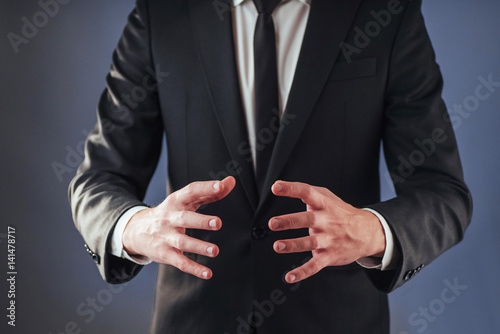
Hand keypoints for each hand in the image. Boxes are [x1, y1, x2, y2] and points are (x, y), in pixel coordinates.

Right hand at [123, 176, 235, 279]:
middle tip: (217, 223)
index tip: (220, 186)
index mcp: (176, 202)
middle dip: (201, 221)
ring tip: (214, 251)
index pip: (191, 191)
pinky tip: (207, 273)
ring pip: (182, 242)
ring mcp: (166, 237)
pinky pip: (180, 262)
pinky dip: (193, 269)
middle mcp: (170, 218)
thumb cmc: (170, 213)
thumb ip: (209, 192)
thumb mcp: (186, 201)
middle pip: (185, 218)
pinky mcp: (165, 253)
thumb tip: (230, 182)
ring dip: (199, 247)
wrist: (137, 230)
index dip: (206, 188)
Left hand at [269, 180, 385, 282]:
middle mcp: (326, 221)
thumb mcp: (328, 197)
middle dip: (290, 221)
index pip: (307, 192)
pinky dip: (303, 272)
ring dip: (293, 245)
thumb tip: (282, 187)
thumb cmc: (341, 212)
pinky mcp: (329, 256)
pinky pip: (315, 265)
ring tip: (278, 246)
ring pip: (309, 242)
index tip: (276, 187)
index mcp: (324, 204)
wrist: (367, 232)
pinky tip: (290, 277)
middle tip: (273, 223)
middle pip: (307, 220)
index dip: (291, 189)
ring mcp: (328, 239)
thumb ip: (307, 192)